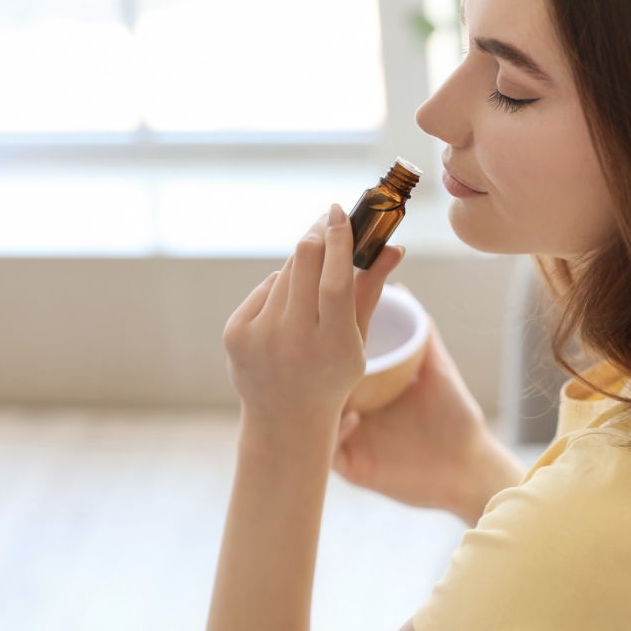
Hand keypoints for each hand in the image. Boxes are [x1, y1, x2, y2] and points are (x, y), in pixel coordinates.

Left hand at [223, 204, 405, 429]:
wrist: (286, 418)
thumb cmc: (332, 375)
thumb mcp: (358, 340)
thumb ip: (371, 290)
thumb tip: (394, 246)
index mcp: (333, 345)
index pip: (335, 280)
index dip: (338, 241)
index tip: (339, 212)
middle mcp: (293, 340)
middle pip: (304, 262)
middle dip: (318, 235)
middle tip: (328, 221)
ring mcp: (259, 337)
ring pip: (285, 273)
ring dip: (302, 267)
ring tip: (311, 290)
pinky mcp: (236, 334)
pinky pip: (264, 290)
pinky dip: (279, 291)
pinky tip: (286, 315)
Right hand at [332, 311, 525, 525]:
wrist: (469, 466)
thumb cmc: (455, 417)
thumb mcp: (436, 367)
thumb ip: (421, 333)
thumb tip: (402, 291)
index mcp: (364, 389)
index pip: (331, 363)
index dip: (324, 343)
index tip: (325, 322)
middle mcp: (350, 412)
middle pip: (315, 389)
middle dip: (310, 368)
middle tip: (316, 347)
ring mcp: (348, 440)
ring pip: (312, 419)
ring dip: (313, 401)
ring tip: (326, 382)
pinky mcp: (351, 468)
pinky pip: (327, 452)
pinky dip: (333, 433)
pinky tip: (353, 417)